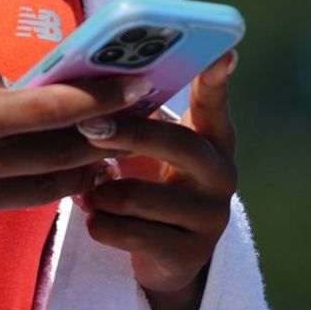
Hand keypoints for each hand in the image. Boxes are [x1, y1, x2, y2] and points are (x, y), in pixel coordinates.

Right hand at [0, 45, 155, 251]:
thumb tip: (12, 83)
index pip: (55, 109)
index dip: (103, 98)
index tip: (136, 86)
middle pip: (63, 159)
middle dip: (104, 139)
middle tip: (132, 122)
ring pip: (42, 194)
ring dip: (74, 173)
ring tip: (94, 155)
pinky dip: (10, 189)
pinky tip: (5, 174)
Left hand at [75, 49, 239, 299]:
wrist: (165, 256)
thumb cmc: (149, 182)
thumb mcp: (149, 149)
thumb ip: (134, 118)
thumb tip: (86, 82)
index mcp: (212, 140)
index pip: (215, 104)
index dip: (216, 79)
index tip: (224, 52)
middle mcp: (221, 175)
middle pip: (176, 144)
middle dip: (126, 133)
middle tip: (87, 126)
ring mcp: (211, 218)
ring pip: (135, 196)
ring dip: (100, 194)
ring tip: (91, 193)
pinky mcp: (190, 255)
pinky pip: (126, 232)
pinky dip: (99, 224)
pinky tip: (98, 221)